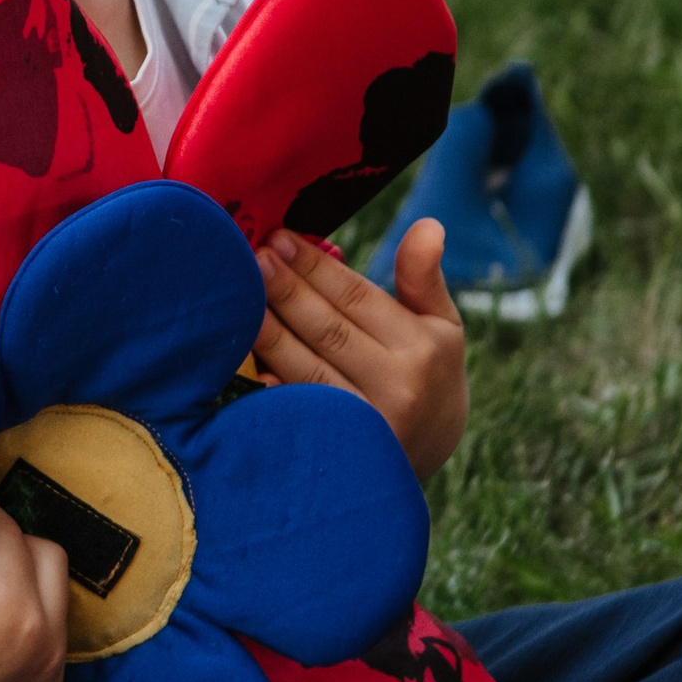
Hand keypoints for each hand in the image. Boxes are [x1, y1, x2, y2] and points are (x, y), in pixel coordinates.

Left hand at [255, 218, 465, 481]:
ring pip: (308, 369)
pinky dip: (272, 391)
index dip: (316, 266)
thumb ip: (424, 277)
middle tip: (253, 254)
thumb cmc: (428, 376)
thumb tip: (429, 224)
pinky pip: (298, 415)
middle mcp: (398, 387)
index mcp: (423, 348)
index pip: (359, 299)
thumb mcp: (441, 327)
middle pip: (329, 330)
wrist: (428, 458)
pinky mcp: (339, 452)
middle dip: (286, 289)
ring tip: (240, 296)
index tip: (280, 236)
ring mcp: (367, 425)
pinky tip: (245, 365)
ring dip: (270, 331)